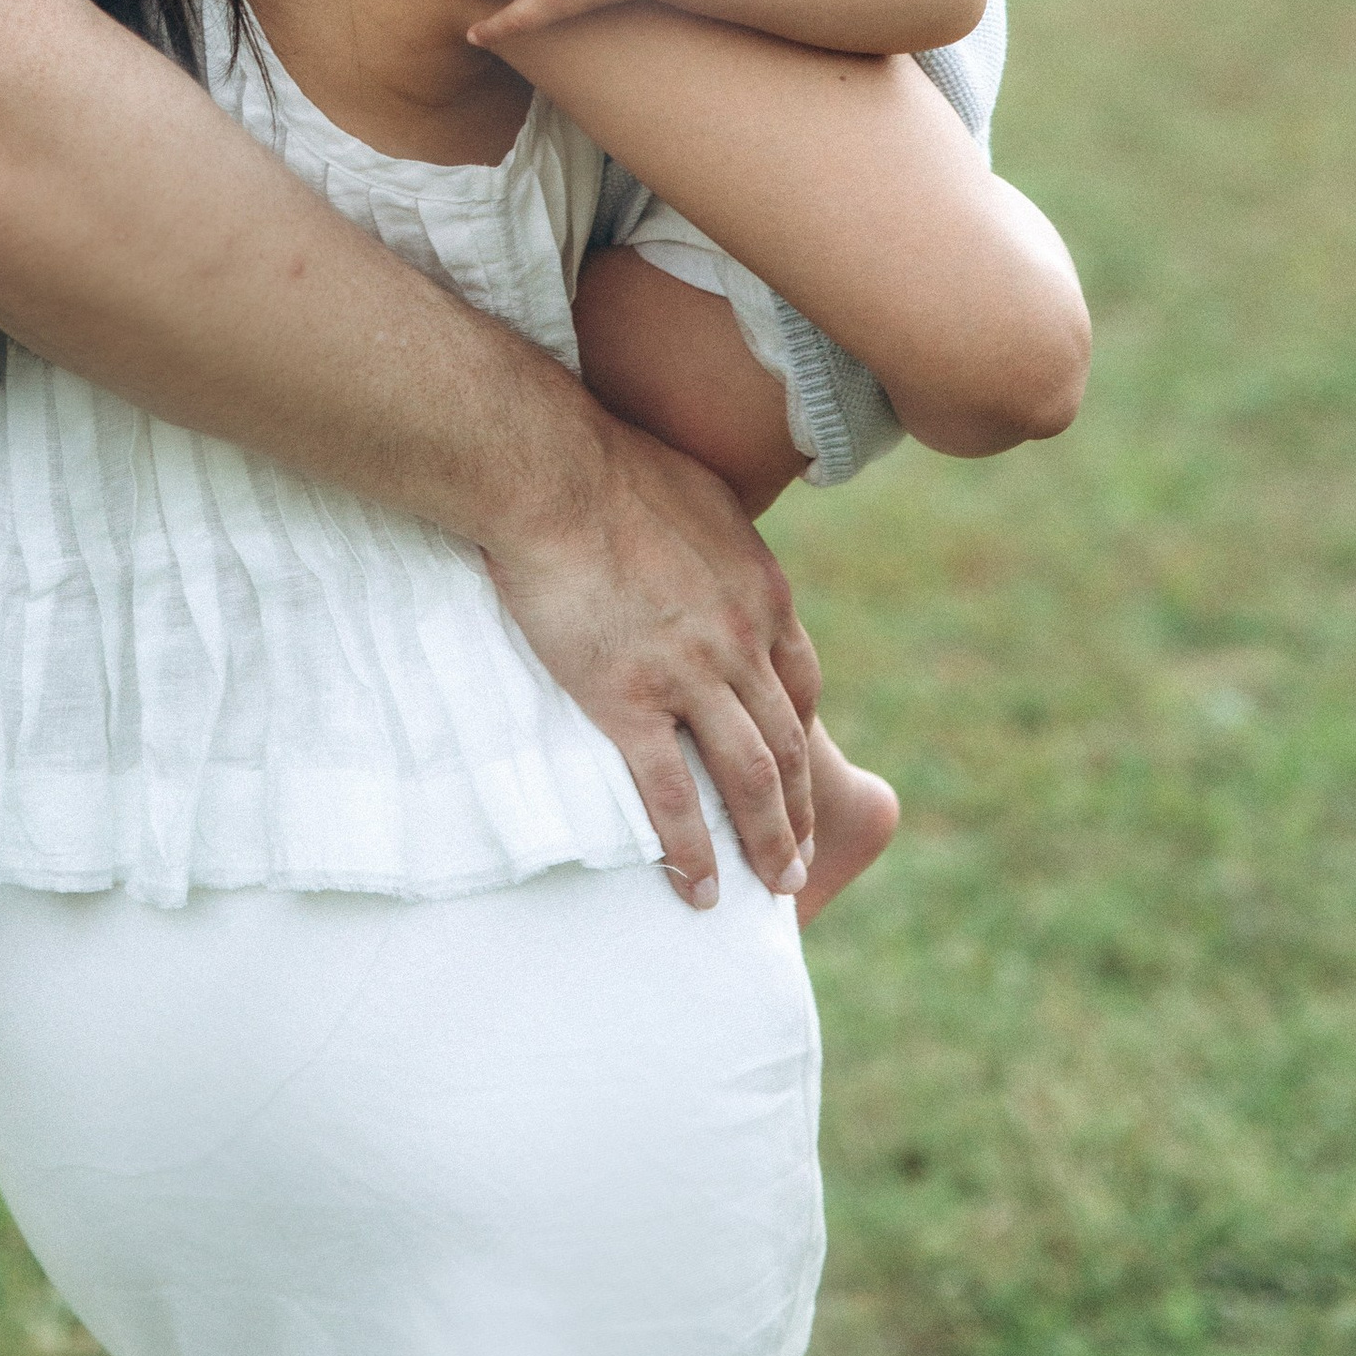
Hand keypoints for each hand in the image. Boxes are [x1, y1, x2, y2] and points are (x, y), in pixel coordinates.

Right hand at [485, 423, 820, 906]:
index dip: (802, 738)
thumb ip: (719, 540)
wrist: (552, 473)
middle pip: (789, 744)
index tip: (798, 777)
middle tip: (803, 857)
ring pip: (751, 778)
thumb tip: (713, 546)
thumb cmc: (610, 469)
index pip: (800, 684)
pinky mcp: (632, 700)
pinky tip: (699, 887)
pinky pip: (672, 794)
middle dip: (802, 810)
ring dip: (770, 840)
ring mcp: (692, 674)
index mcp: (761, 593)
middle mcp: (743, 641)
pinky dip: (693, 848)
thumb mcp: (701, 494)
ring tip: (777, 885)